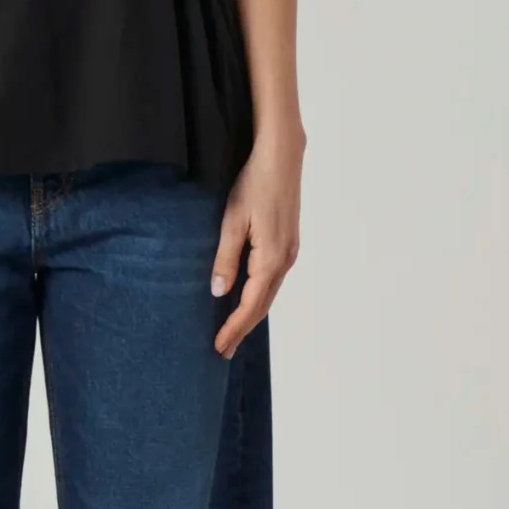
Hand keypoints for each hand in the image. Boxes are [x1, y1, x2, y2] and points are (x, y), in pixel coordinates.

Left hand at [208, 133, 301, 357]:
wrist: (282, 158)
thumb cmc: (255, 184)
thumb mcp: (232, 221)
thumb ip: (226, 258)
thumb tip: (219, 292)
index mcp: (271, 259)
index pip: (249, 305)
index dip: (233, 328)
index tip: (219, 346)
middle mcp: (285, 260)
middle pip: (262, 305)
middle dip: (242, 329)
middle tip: (223, 349)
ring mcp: (290, 252)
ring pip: (269, 294)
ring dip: (251, 314)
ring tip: (232, 330)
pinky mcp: (288, 243)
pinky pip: (272, 280)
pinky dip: (259, 296)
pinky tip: (247, 298)